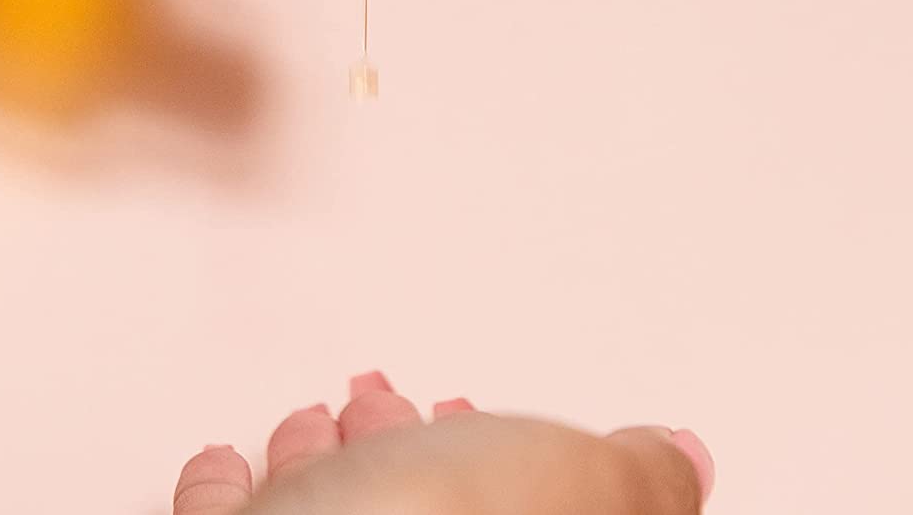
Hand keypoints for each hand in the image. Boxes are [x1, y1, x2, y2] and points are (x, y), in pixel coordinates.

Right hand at [173, 372, 714, 514]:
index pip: (520, 511)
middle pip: (416, 511)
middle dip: (404, 443)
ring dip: (318, 456)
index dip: (507, 464)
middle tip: (397, 407)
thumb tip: (683, 462)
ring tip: (320, 422)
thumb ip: (642, 473)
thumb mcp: (587, 483)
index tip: (483, 419)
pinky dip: (229, 487)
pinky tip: (231, 465)